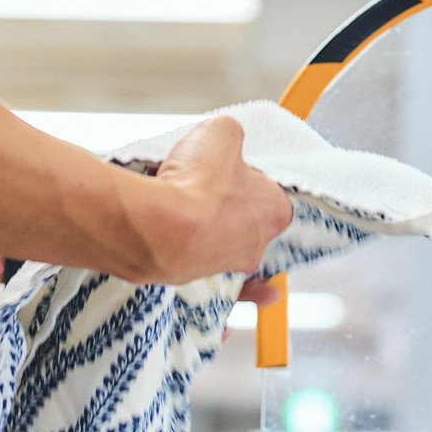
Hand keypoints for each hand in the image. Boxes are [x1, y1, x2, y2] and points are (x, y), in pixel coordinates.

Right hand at [141, 115, 292, 284]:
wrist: (156, 226)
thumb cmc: (196, 184)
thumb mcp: (221, 131)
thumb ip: (230, 135)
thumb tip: (225, 138)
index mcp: (275, 210)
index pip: (270, 192)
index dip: (247, 177)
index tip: (227, 169)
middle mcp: (256, 246)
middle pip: (246, 221)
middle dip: (227, 206)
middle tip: (202, 187)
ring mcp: (225, 268)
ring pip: (223, 247)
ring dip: (209, 233)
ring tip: (186, 212)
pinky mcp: (196, 283)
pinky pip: (216, 291)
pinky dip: (223, 294)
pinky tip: (230, 300)